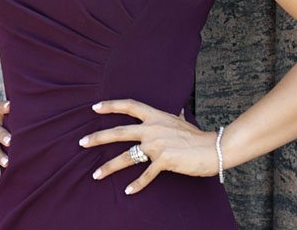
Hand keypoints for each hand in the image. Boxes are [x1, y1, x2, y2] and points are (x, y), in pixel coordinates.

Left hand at [78, 99, 218, 194]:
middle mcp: (153, 128)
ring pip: (126, 157)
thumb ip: (174, 116)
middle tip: (82, 142)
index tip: (94, 107)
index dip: (111, 105)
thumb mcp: (182, 121)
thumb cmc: (198, 136)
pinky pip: (145, 175)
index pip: (129, 106)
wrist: (213, 148)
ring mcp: (157, 145)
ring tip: (96, 175)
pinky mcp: (163, 161)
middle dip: (98, 138)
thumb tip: (177, 110)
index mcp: (156, 116)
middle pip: (119, 132)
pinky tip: (128, 191)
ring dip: (109, 167)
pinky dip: (137, 184)